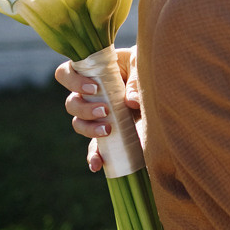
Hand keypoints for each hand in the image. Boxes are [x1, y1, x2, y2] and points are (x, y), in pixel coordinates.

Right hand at [54, 46, 137, 171]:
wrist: (163, 89)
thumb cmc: (148, 67)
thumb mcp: (142, 65)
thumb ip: (136, 79)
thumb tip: (130, 101)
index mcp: (93, 72)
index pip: (67, 73)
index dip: (73, 81)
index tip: (93, 88)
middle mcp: (91, 95)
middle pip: (71, 103)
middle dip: (84, 109)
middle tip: (105, 110)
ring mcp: (98, 116)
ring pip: (79, 124)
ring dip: (89, 128)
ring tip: (108, 129)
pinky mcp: (109, 133)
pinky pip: (94, 148)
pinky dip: (93, 157)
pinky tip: (97, 164)